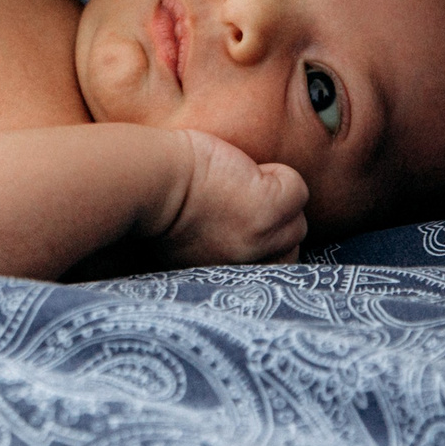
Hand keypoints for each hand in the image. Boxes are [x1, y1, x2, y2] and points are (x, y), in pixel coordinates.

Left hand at [157, 129, 307, 265]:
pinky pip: (298, 191)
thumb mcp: (185, 241)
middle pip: (290, 247)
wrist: (146, 182)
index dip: (265, 241)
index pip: (271, 269)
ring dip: (274, 197)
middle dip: (273, 222)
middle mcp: (246, 264)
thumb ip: (215, 249)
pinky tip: (242, 170)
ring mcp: (262, 237)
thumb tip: (233, 230)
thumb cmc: (153, 198)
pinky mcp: (268, 207)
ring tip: (237, 182)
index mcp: (224, 275)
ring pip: (297, 222)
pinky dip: (277, 174)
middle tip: (240, 197)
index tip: (247, 221)